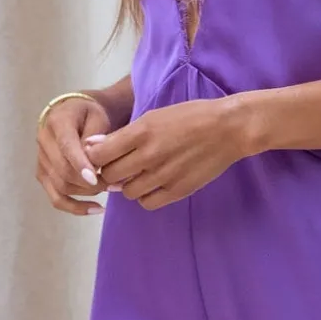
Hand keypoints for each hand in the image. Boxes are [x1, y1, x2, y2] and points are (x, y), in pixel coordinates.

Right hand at [35, 95, 111, 214]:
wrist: (74, 114)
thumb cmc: (89, 114)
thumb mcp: (98, 117)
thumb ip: (95, 137)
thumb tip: (93, 161)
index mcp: (57, 122)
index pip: (66, 147)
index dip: (79, 165)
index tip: (95, 178)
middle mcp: (43, 141)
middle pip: (62, 171)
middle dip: (89, 183)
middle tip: (114, 184)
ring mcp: (41, 160)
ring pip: (60, 187)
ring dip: (86, 194)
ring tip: (110, 190)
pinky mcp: (43, 174)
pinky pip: (56, 198)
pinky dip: (75, 208)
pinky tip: (96, 209)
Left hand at [85, 98, 254, 209]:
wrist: (228, 129)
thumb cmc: (191, 117)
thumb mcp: (154, 116)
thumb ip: (123, 134)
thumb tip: (92, 146)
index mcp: (141, 132)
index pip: (99, 154)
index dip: (96, 158)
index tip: (103, 156)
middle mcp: (148, 155)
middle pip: (110, 175)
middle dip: (110, 172)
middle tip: (120, 166)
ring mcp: (163, 175)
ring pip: (126, 192)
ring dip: (128, 185)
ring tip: (140, 175)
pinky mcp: (177, 190)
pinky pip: (147, 203)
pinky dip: (145, 197)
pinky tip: (153, 186)